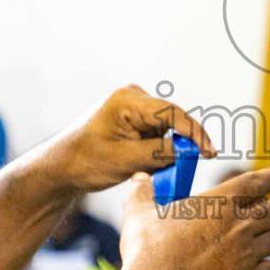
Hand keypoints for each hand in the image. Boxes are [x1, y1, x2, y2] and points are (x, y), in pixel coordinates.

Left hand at [38, 85, 217, 193]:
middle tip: (187, 168)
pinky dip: (159, 152)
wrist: (60, 168)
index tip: (209, 152)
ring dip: (168, 151)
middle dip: (181, 145)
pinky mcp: (134, 122)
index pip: (171, 112)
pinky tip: (148, 165)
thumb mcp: (124, 160)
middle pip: (172, 120)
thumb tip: (188, 152)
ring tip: (154, 171)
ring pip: (167, 130)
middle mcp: (133, 98)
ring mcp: (134, 109)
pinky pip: (158, 135)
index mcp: (127, 101)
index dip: (194, 133)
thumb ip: (159, 153)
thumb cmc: (84, 161)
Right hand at [117, 167, 269, 269]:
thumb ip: (141, 193)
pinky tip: (261, 267)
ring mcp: (244, 255)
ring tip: (264, 240)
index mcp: (218, 203)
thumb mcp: (138, 215)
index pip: (257, 183)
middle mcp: (238, 226)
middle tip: (269, 213)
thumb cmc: (146, 252)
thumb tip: (139, 178)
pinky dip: (269, 267)